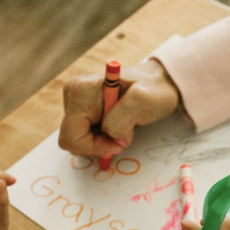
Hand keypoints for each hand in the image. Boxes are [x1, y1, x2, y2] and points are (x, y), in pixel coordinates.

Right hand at [59, 59, 180, 155]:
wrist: (159, 82)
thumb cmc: (154, 90)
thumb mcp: (143, 102)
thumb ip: (121, 121)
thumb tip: (111, 139)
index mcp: (81, 90)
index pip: (72, 137)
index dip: (95, 147)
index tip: (120, 141)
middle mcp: (72, 92)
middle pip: (71, 139)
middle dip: (98, 143)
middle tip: (123, 133)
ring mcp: (73, 100)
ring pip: (77, 139)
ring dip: (101, 140)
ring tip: (122, 124)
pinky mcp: (79, 108)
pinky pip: (83, 135)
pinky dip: (100, 137)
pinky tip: (115, 123)